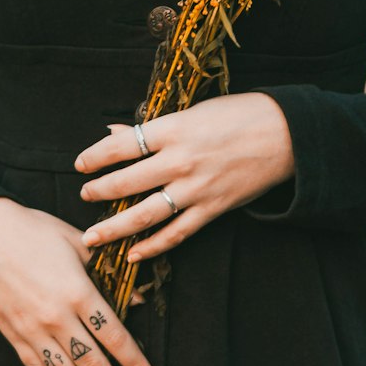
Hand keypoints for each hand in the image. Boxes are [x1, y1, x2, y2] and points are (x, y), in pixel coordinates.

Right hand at [0, 197, 154, 365]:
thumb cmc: (32, 231)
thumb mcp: (76, 241)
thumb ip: (106, 271)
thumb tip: (137, 297)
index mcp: (77, 291)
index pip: (113, 335)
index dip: (133, 361)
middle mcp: (56, 318)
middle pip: (92, 364)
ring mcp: (33, 331)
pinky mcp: (13, 337)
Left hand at [73, 91, 294, 261]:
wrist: (284, 134)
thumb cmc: (237, 115)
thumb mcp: (192, 112)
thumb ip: (152, 127)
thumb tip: (114, 133)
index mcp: (173, 129)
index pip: (122, 146)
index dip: (95, 156)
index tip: (80, 164)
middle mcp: (180, 160)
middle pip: (127, 182)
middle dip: (99, 191)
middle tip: (84, 195)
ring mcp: (196, 188)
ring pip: (145, 213)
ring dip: (115, 227)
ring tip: (93, 236)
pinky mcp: (212, 209)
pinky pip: (177, 233)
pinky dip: (153, 246)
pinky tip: (134, 253)